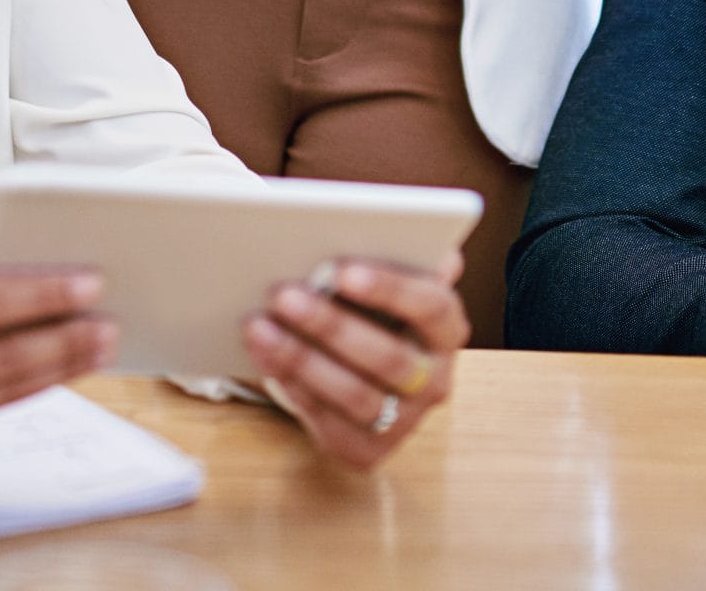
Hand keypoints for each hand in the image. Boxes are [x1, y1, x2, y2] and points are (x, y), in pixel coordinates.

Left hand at [242, 254, 468, 469]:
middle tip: (282, 293)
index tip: (341, 269)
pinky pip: (328, 422)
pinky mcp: (368, 451)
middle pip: (388, 357)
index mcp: (447, 328)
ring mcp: (404, 422)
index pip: (432, 306)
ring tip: (259, 325)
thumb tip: (442, 255)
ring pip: (356, 396)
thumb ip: (402, 257)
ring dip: (301, 359)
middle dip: (330, 325)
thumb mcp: (388, 277)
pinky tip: (263, 355)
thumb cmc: (372, 305)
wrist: (362, 365)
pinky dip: (292, 386)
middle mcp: (435, 380)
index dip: (389, 287)